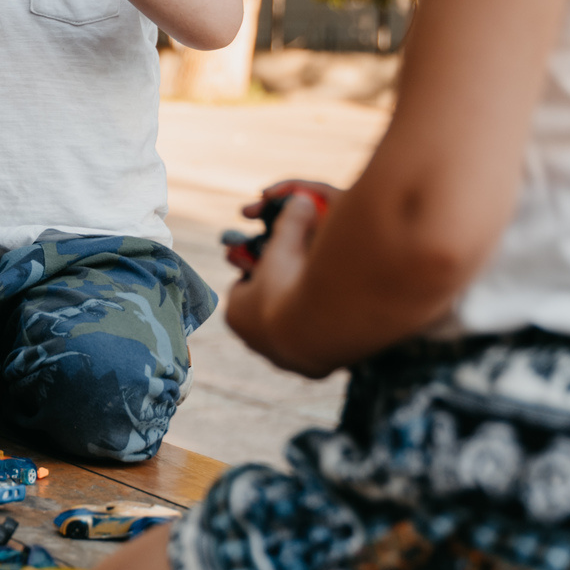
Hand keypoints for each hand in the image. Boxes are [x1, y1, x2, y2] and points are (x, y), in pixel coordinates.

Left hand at [223, 190, 330, 377]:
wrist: (317, 328)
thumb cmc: (291, 283)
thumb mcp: (284, 245)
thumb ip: (289, 221)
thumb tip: (301, 198)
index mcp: (236, 313)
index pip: (244, 290)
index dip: (260, 275)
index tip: (278, 265)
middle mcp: (253, 342)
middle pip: (265, 315)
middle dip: (278, 299)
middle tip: (299, 282)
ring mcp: (282, 360)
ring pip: (288, 336)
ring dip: (300, 321)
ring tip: (318, 302)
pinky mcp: (310, 370)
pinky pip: (313, 352)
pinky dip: (320, 338)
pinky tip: (333, 323)